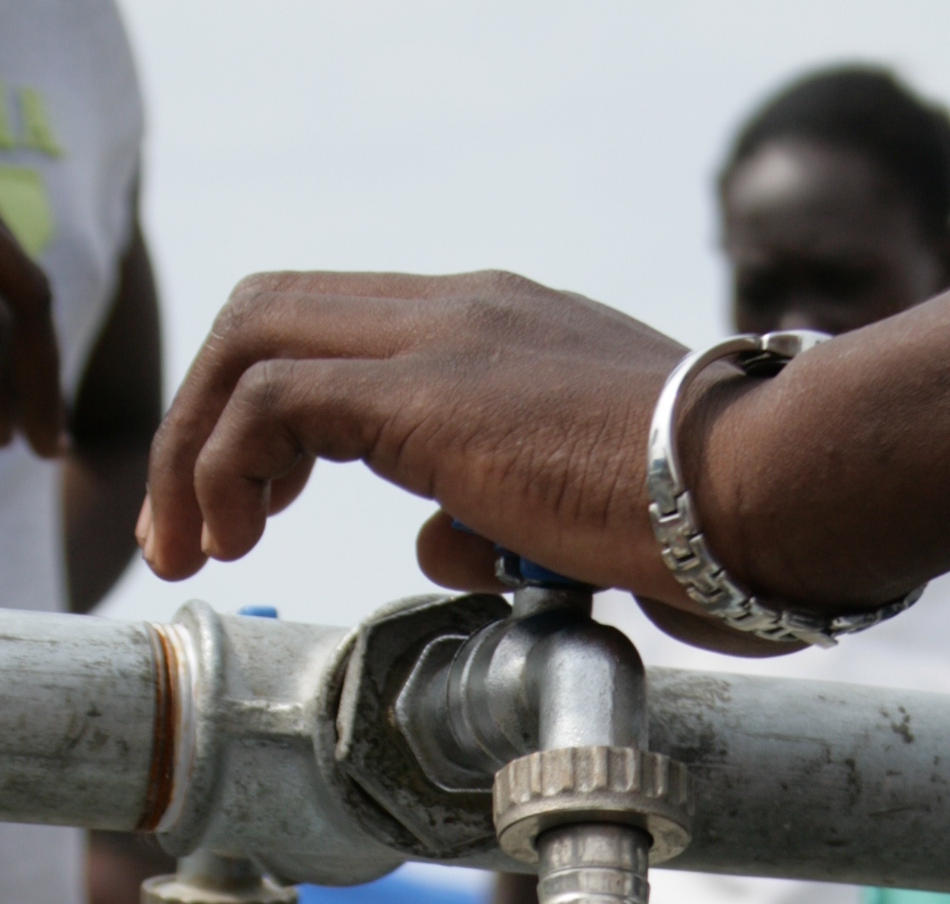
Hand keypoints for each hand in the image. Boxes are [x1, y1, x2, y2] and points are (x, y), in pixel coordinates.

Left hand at [140, 267, 685, 597]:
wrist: (762, 487)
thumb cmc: (701, 517)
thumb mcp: (573, 517)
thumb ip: (490, 519)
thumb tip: (435, 547)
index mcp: (493, 330)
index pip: (335, 329)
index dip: (263, 417)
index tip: (249, 507)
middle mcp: (457, 311)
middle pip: (270, 314)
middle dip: (201, 422)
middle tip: (186, 529)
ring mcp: (440, 341)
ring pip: (252, 341)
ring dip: (196, 447)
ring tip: (191, 544)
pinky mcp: (426, 395)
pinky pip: (274, 401)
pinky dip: (225, 465)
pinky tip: (234, 534)